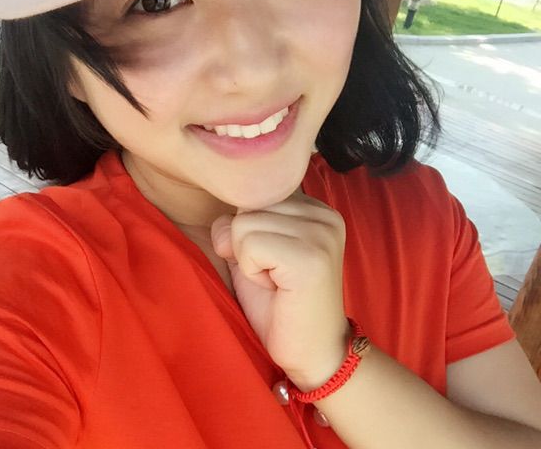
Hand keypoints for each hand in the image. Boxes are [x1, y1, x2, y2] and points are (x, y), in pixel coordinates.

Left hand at [210, 188, 350, 387]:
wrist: (310, 354)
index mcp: (315, 208)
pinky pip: (250, 245)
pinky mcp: (311, 257)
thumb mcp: (252, 252)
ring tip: (275, 281)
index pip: (254, 194)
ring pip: (243, 224)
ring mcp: (321, 234)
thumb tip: (223, 221)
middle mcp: (325, 215)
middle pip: (246, 207)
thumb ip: (238, 224)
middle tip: (273, 275)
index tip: (273, 263)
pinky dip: (251, 271)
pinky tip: (275, 287)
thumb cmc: (279, 305)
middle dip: (244, 245)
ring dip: (248, 260)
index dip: (247, 232)